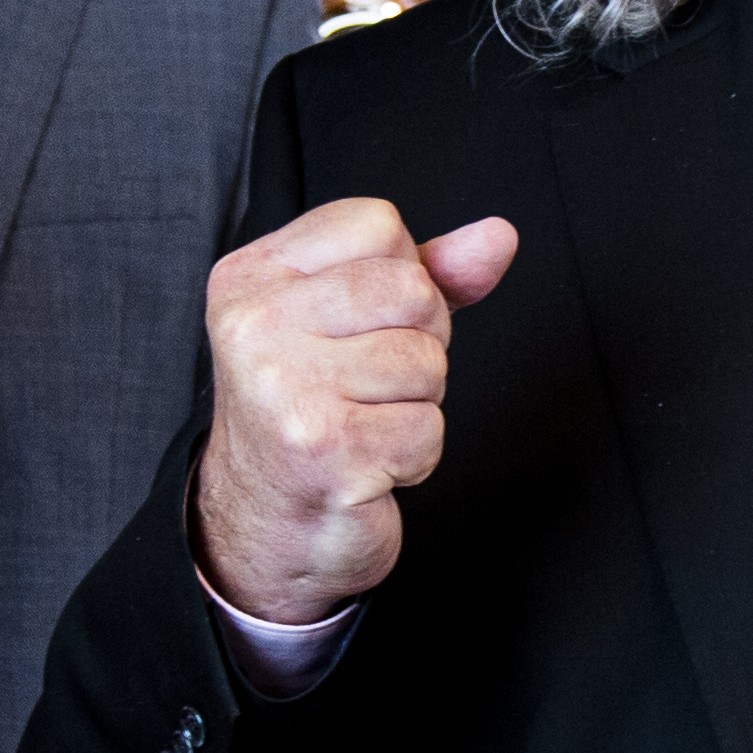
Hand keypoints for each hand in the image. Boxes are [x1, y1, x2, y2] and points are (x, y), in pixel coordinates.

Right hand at [191, 201, 517, 626]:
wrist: (265, 527)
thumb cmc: (312, 414)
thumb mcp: (356, 322)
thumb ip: (428, 272)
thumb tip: (499, 237)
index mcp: (253, 276)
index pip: (379, 224)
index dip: (401, 277)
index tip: (357, 327)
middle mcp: (256, 324)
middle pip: (413, 290)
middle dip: (420, 343)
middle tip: (365, 386)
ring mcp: (284, 387)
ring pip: (427, 362)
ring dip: (417, 404)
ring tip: (362, 424)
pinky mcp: (322, 450)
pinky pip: (426, 429)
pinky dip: (414, 456)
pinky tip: (366, 463)